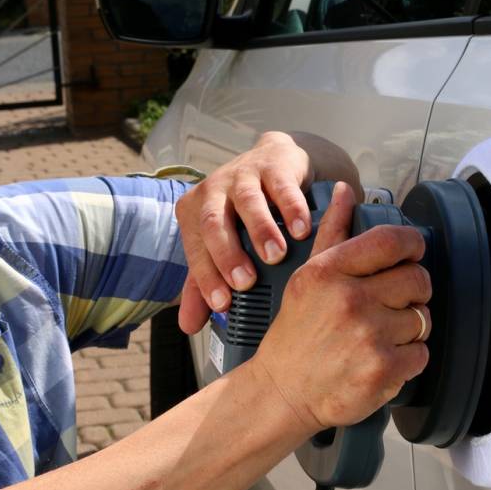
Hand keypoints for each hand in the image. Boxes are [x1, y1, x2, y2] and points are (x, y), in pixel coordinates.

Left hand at [175, 131, 361, 333]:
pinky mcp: (273, 165)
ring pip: (247, 202)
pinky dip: (292, 208)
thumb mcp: (221, 244)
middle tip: (246, 282)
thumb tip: (188, 327)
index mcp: (193, 214)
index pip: (194, 250)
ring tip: (276, 255)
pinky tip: (302, 230)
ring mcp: (243, 175)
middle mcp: (213, 192)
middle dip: (228, 254)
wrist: (273, 162)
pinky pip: (281, 186)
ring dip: (261, 230)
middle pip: (213, 223)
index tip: (223, 304)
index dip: (206, 278)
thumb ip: (204, 282)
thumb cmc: (243, 212)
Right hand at [252, 182, 430, 431]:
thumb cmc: (296, 335)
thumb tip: (345, 191)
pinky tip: (384, 358)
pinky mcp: (384, 369)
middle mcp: (351, 300)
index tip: (413, 253)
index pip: (392, 241)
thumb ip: (331, 233)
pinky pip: (422, 353)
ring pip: (423, 318)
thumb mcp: (307, 278)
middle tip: (393, 303)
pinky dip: (410, 358)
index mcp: (331, 272)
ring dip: (410, 327)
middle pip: (418, 279)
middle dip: (413, 291)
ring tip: (381, 335)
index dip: (413, 245)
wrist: (283, 392)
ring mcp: (369, 336)